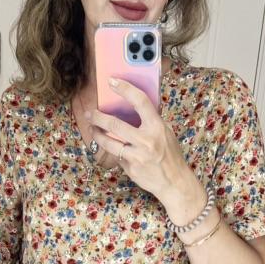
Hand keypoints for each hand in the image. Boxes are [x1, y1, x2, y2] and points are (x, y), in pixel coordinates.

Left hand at [87, 77, 194, 204]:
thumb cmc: (170, 154)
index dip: (125, 89)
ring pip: (110, 143)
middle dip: (99, 118)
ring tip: (93, 129)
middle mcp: (146, 140)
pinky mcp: (131, 169)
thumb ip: (150, 121)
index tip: (112, 81)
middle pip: (115, 125)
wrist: (174, 182)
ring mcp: (137, 156)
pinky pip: (118, 157)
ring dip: (98, 135)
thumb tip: (131, 107)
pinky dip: (117, 152)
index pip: (140, 101)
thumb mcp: (165, 132)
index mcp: (157, 127)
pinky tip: (119, 150)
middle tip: (90, 113)